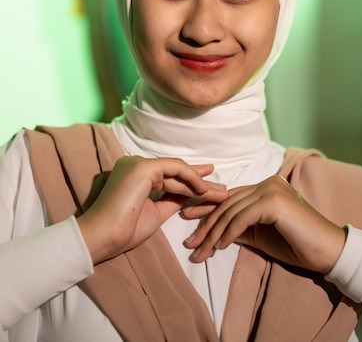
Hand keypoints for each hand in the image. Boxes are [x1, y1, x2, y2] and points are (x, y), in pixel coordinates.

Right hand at [77, 156, 227, 263]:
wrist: (102, 236)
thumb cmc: (123, 230)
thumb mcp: (155, 213)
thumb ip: (171, 201)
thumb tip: (190, 196)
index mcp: (135, 176)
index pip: (168, 177)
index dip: (190, 183)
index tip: (209, 188)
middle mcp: (135, 165)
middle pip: (175, 173)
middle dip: (200, 182)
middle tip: (221, 188)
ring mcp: (138, 164)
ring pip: (177, 171)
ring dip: (201, 183)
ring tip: (221, 192)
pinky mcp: (143, 167)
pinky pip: (175, 168)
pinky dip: (191, 177)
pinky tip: (204, 189)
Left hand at [184, 175, 345, 273]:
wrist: (328, 251)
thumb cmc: (298, 245)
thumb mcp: (262, 236)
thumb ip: (241, 228)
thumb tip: (217, 232)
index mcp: (265, 187)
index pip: (231, 198)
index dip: (208, 210)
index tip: (190, 223)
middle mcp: (267, 183)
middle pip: (227, 203)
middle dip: (206, 224)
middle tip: (190, 243)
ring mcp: (271, 189)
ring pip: (231, 211)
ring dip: (213, 233)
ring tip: (199, 251)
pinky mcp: (273, 201)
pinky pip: (242, 218)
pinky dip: (228, 233)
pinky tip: (219, 247)